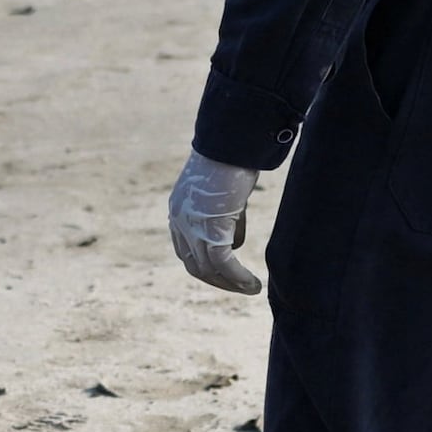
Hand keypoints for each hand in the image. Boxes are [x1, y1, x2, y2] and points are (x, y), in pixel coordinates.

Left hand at [166, 151, 264, 296]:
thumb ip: (226, 217)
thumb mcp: (226, 191)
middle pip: (194, 265)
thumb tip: (234, 242)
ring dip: (231, 284)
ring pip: (209, 269)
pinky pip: (224, 264)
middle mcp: (180, 220)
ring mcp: (192, 225)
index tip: (227, 274)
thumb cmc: (233, 157)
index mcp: (179, 209)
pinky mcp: (210, 228)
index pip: (186, 250)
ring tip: (251, 289)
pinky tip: (253, 283)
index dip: (206, 266)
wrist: (232, 141)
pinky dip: (238, 278)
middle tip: (239, 287)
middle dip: (218, 280)